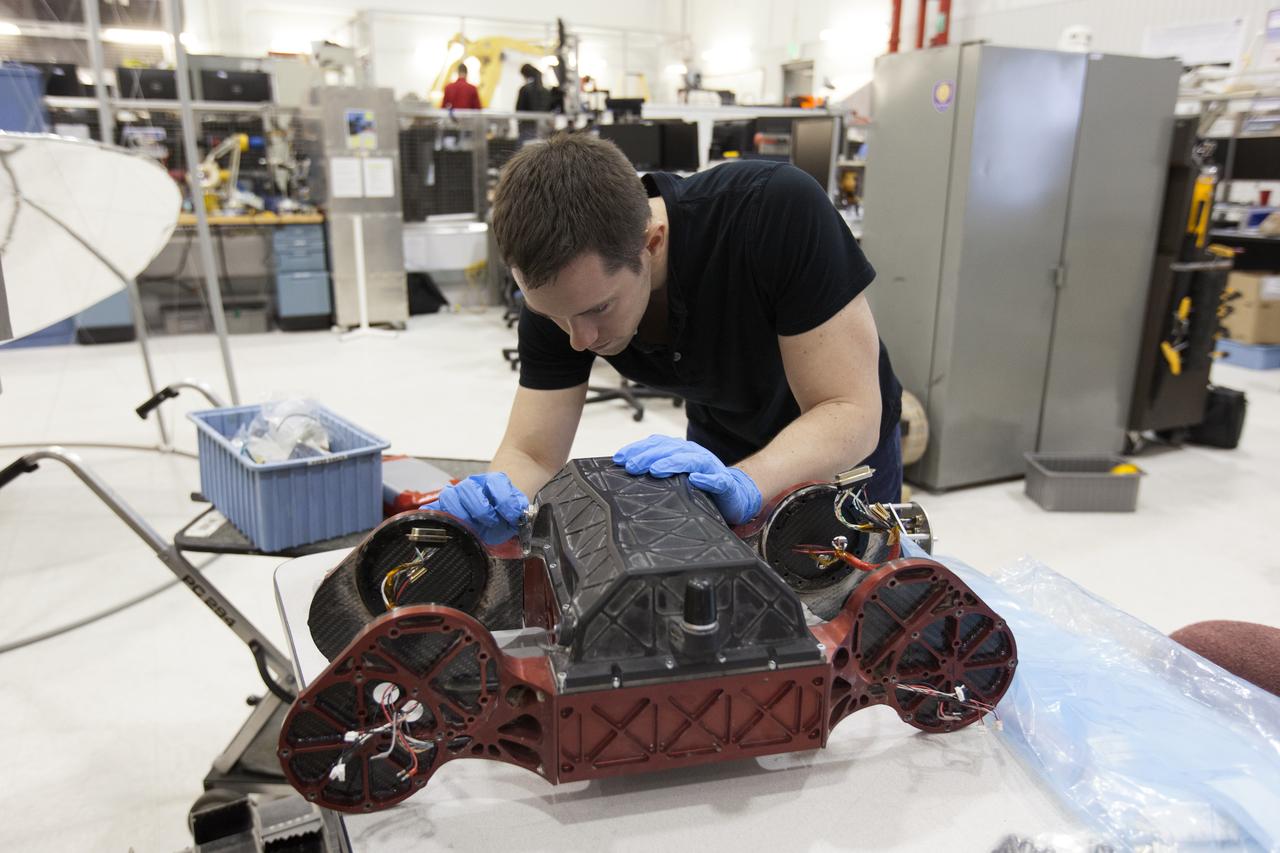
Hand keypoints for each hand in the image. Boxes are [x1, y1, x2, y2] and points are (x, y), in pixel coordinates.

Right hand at [421, 472, 527, 544]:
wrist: (496, 514)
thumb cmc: (505, 515)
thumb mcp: (517, 514)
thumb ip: (519, 514)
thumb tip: (520, 517)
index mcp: (493, 482)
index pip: (496, 483)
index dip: (505, 500)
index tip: (513, 516)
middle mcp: (473, 485)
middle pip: (468, 488)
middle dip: (481, 508)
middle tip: (491, 521)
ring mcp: (456, 495)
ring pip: (449, 496)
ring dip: (461, 514)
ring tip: (472, 527)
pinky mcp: (443, 508)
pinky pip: (433, 508)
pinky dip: (436, 516)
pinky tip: (445, 526)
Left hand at [612, 435, 761, 524]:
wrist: (733, 494)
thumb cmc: (699, 486)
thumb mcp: (674, 477)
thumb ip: (656, 471)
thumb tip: (626, 472)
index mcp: (680, 451)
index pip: (656, 444)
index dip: (637, 449)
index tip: (618, 459)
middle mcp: (694, 454)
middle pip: (670, 450)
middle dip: (649, 456)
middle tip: (631, 466)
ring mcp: (710, 467)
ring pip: (691, 460)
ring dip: (673, 463)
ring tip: (657, 469)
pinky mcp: (724, 483)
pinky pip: (716, 479)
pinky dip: (707, 478)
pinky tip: (696, 480)